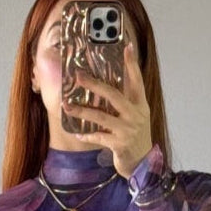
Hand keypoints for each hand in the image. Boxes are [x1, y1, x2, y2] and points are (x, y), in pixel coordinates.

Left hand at [64, 38, 152, 178]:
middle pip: (113, 95)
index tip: (127, 47)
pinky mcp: (119, 145)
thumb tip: (108, 86)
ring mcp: (127, 130)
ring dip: (82, 111)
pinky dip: (86, 135)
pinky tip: (76, 132)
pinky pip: (98, 137)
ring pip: (101, 117)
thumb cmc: (135, 137)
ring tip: (68, 106)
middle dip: (94, 85)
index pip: (137, 80)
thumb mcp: (137, 116)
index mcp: (140, 105)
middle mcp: (135, 115)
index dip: (132, 64)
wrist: (142, 164)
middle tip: (78, 77)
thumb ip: (127, 101)